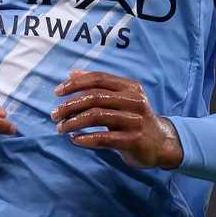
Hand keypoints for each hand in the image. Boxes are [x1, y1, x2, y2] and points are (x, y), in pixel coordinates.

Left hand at [51, 70, 183, 169]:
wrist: (161, 143)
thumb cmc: (133, 119)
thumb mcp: (120, 99)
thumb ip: (98, 86)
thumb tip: (71, 73)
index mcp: (130, 87)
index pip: (98, 79)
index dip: (75, 83)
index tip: (57, 92)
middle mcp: (134, 100)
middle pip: (95, 97)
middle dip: (70, 105)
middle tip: (54, 114)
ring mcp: (135, 120)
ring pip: (97, 116)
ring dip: (74, 122)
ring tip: (61, 128)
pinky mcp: (134, 140)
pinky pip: (104, 138)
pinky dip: (86, 138)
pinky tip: (74, 139)